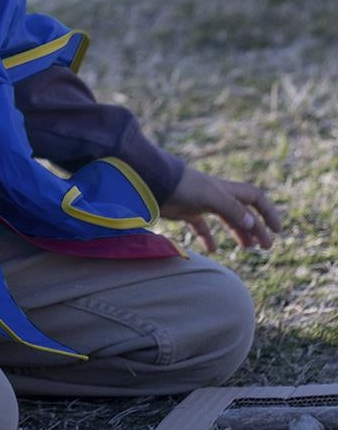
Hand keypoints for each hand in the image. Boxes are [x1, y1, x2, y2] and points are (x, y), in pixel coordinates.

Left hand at [160, 166, 282, 252]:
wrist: (151, 180)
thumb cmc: (182, 185)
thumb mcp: (209, 196)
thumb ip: (230, 209)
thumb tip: (251, 224)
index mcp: (225, 190)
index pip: (255, 198)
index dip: (268, 212)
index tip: (277, 230)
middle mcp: (216, 196)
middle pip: (242, 212)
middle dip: (256, 228)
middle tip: (265, 248)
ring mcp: (200, 203)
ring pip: (225, 219)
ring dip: (238, 232)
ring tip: (247, 248)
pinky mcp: (185, 211)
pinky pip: (201, 226)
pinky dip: (208, 237)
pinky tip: (212, 250)